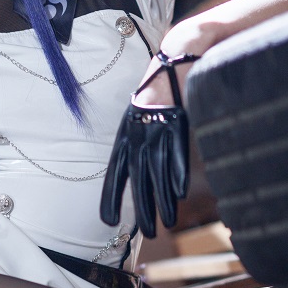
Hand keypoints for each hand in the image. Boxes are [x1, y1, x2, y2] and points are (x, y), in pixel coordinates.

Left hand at [99, 49, 195, 237]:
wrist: (178, 54)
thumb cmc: (162, 87)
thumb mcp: (146, 113)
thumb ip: (143, 139)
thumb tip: (145, 167)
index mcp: (127, 131)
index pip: (116, 169)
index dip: (112, 195)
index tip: (108, 220)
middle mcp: (139, 130)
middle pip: (138, 175)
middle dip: (141, 206)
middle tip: (145, 233)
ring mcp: (158, 124)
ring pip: (158, 169)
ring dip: (162, 199)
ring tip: (167, 223)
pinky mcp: (178, 117)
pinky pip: (177, 149)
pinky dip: (178, 171)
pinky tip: (179, 193)